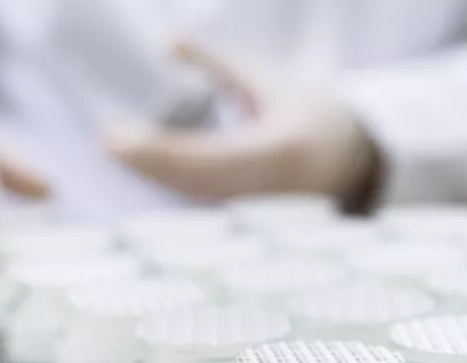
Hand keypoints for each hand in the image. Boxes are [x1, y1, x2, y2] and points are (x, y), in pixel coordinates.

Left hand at [105, 40, 376, 202]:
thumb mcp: (271, 81)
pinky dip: (172, 190)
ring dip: (155, 180)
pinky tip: (143, 174)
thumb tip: (167, 39)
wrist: (358, 159)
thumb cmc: (316, 114)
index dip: (159, 151)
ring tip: (119, 153)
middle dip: (149, 166)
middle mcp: (268, 189)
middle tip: (108, 144)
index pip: (206, 156)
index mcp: (278, 150)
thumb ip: (218, 64)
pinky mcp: (252, 218)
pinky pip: (205, 205)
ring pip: (197, 199)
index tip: (118, 136)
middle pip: (194, 182)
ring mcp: (259, 209)